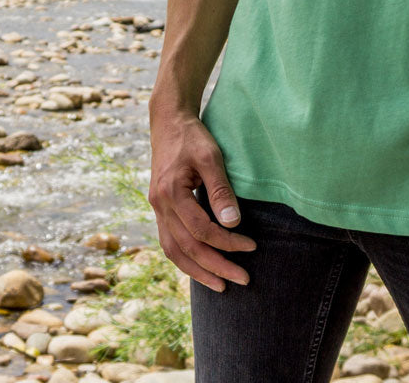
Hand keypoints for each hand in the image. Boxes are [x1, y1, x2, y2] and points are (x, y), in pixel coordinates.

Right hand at [148, 108, 256, 291]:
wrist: (169, 123)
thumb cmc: (193, 137)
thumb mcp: (211, 157)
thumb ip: (220, 190)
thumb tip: (232, 223)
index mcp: (170, 193)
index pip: (201, 230)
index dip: (227, 242)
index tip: (251, 247)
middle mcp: (159, 206)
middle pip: (187, 248)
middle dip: (215, 267)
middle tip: (242, 280)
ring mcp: (157, 210)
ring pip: (174, 251)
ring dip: (198, 271)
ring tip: (221, 285)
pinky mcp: (160, 210)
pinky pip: (170, 243)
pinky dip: (185, 259)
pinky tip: (202, 268)